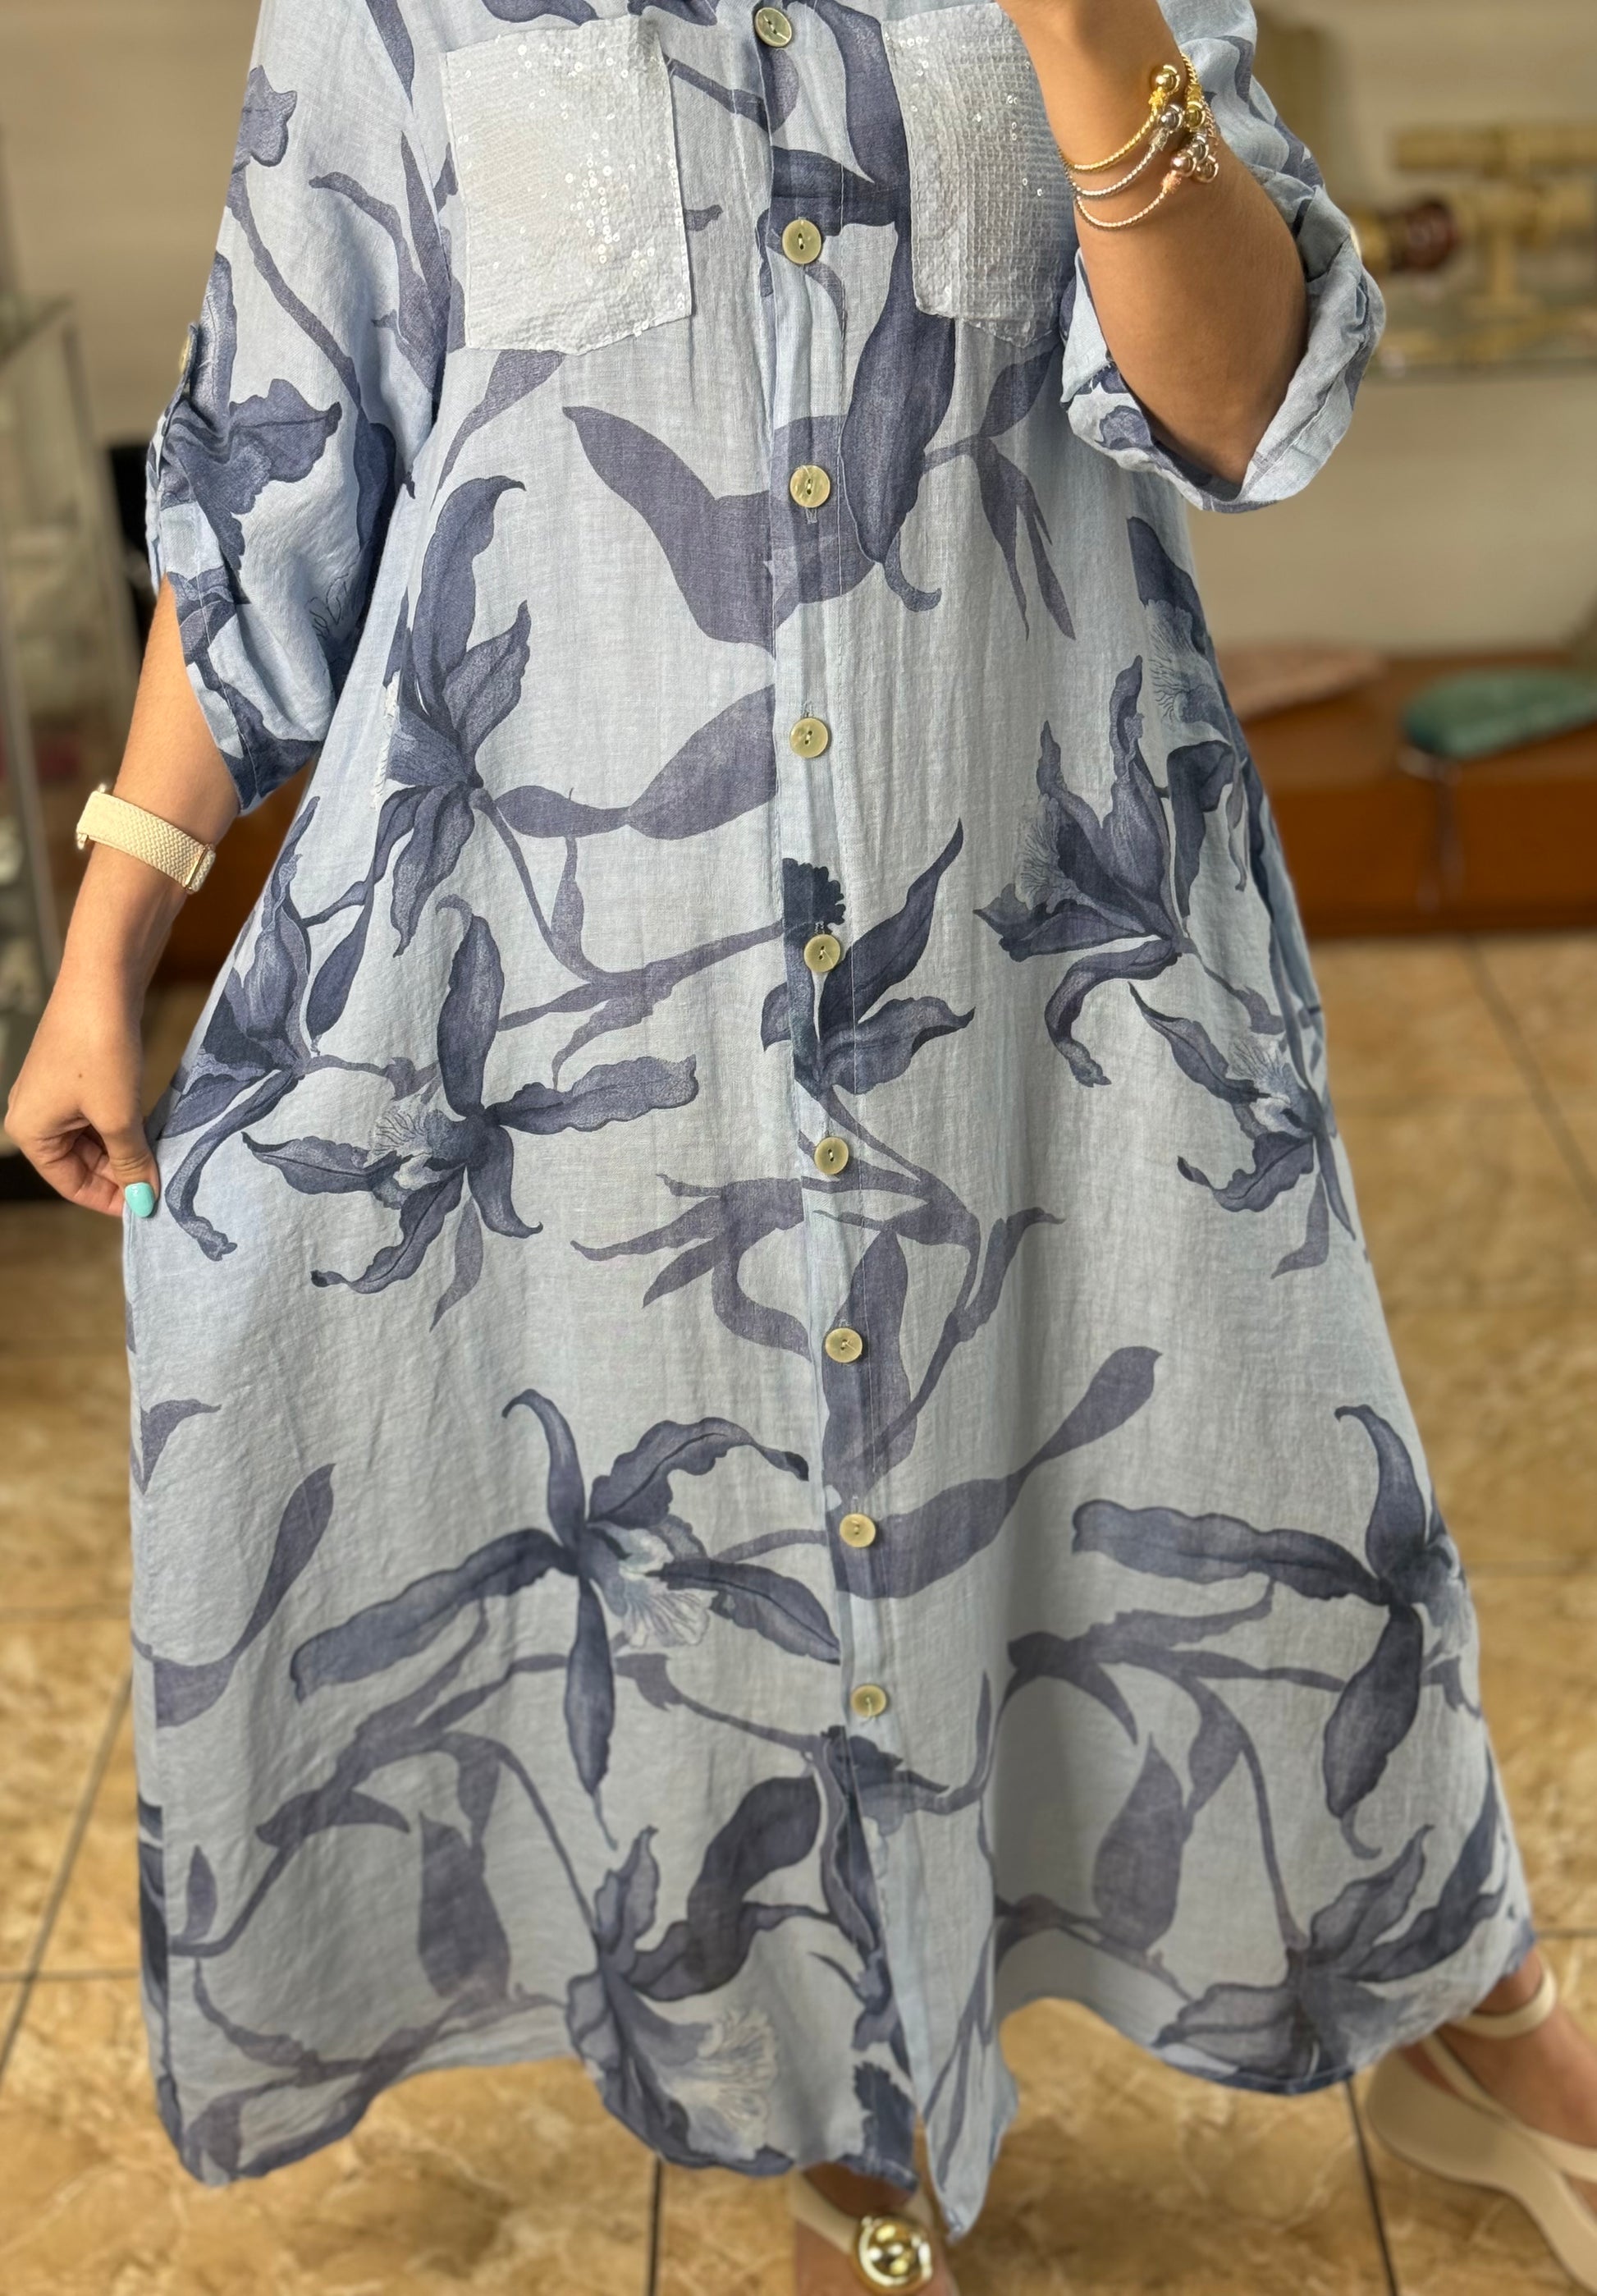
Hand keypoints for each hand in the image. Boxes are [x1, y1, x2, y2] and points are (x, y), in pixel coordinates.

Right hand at [6, 961, 159, 1217]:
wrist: (102, 980)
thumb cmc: (100, 1050)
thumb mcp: (118, 1115)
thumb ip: (130, 1162)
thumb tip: (143, 1203)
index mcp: (30, 1131)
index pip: (70, 1184)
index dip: (110, 1199)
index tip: (149, 1207)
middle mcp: (33, 1114)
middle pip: (81, 1163)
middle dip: (121, 1173)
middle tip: (163, 1183)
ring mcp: (54, 1092)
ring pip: (93, 1138)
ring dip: (126, 1149)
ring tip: (162, 1157)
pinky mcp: (76, 1072)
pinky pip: (99, 1113)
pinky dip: (124, 1125)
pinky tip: (153, 1129)